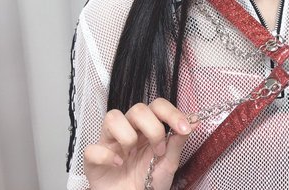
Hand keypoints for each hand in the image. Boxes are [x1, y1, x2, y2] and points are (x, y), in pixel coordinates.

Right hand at [84, 98, 198, 189]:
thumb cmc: (149, 181)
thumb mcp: (169, 163)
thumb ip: (178, 142)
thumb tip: (195, 120)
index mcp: (147, 127)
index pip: (158, 105)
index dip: (171, 113)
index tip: (184, 128)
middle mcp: (128, 129)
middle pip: (137, 108)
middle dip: (153, 128)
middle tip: (158, 150)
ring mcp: (109, 142)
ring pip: (112, 117)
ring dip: (127, 137)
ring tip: (132, 156)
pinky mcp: (93, 159)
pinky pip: (93, 148)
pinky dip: (107, 156)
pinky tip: (117, 165)